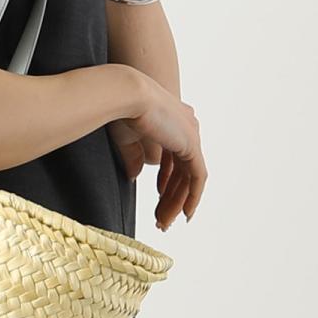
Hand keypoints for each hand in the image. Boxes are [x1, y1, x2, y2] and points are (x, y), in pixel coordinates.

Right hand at [117, 73, 207, 229]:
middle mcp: (186, 127)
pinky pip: (197, 178)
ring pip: (190, 178)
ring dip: (177, 203)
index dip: (167, 180)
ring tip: (165, 223)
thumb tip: (135, 177)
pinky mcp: (191, 145)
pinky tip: (185, 214)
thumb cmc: (120, 110)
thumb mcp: (127, 138)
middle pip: (183, 170)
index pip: (175, 157)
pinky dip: (192, 197)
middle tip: (161, 219)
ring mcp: (191, 135)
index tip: (159, 197)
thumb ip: (134, 156)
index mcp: (172, 121)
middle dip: (172, 197)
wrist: (125, 95)